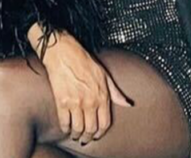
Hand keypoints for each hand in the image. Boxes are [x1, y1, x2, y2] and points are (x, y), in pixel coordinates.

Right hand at [35, 29, 131, 144]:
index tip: (96, 135)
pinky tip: (66, 128)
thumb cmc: (83, 61)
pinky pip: (64, 122)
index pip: (105, 122)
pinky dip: (65, 128)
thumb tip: (128, 104)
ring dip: (76, 134)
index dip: (100, 132)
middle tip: (84, 139)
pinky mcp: (62, 101)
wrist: (63, 52)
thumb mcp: (104, 75)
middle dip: (88, 137)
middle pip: (91, 128)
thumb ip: (116, 92)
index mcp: (102, 95)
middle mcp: (90, 101)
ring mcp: (76, 102)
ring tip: (75, 135)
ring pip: (78, 128)